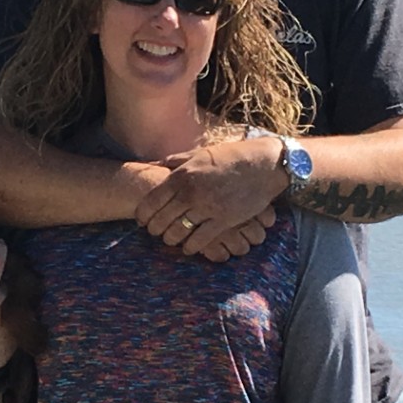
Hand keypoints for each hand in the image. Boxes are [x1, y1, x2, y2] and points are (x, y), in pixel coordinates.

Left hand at [135, 137, 285, 259]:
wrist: (262, 165)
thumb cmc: (230, 157)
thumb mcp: (199, 154)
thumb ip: (176, 161)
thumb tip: (156, 164)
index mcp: (182, 176)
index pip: (151, 201)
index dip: (142, 215)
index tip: (141, 221)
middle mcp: (191, 193)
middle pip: (160, 220)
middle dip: (154, 230)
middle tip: (154, 233)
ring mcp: (207, 208)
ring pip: (177, 232)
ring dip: (170, 239)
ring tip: (170, 240)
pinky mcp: (223, 220)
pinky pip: (200, 240)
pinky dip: (191, 247)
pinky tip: (188, 248)